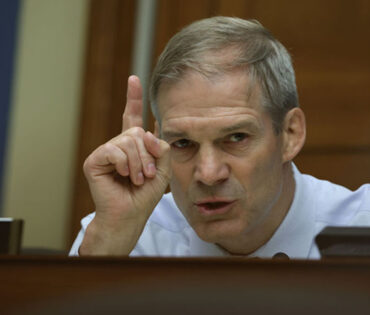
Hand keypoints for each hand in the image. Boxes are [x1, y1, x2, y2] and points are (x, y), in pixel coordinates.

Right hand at [80, 75, 170, 254]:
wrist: (131, 215)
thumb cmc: (146, 194)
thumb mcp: (163, 168)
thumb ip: (161, 146)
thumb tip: (145, 131)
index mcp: (133, 145)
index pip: (132, 117)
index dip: (133, 98)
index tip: (134, 78)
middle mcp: (118, 145)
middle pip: (137, 132)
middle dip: (148, 155)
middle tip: (148, 175)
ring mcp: (105, 152)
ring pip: (129, 141)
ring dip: (139, 163)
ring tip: (138, 179)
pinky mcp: (94, 160)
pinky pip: (114, 150)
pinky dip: (125, 164)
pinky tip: (124, 176)